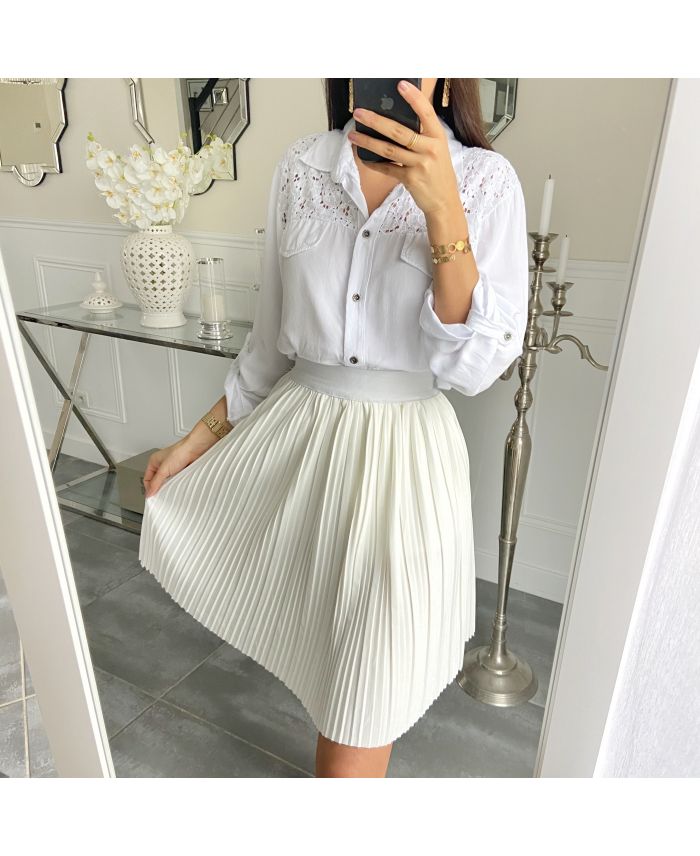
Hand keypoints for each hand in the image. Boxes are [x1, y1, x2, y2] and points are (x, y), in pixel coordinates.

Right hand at [143, 439, 202, 498]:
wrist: (195, 449)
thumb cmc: (180, 452)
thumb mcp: (164, 470)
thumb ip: (156, 482)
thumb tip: (149, 493)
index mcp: (154, 462)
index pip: (147, 479)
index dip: (149, 488)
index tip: (153, 497)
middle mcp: (162, 464)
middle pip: (157, 481)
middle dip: (160, 488)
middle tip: (163, 494)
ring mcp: (172, 468)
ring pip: (167, 482)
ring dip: (170, 486)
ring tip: (172, 487)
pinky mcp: (180, 471)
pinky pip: (176, 481)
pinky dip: (177, 484)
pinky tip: (179, 484)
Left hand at [347, 79, 461, 217]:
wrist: (445, 202)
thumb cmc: (438, 172)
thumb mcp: (437, 150)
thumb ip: (422, 136)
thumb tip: (393, 121)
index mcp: (438, 136)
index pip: (426, 112)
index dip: (414, 98)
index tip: (400, 85)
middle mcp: (430, 149)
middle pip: (398, 131)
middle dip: (376, 120)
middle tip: (359, 113)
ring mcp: (420, 165)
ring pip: (388, 150)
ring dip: (368, 141)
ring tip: (353, 135)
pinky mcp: (411, 179)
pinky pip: (387, 168)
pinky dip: (373, 163)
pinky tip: (363, 157)